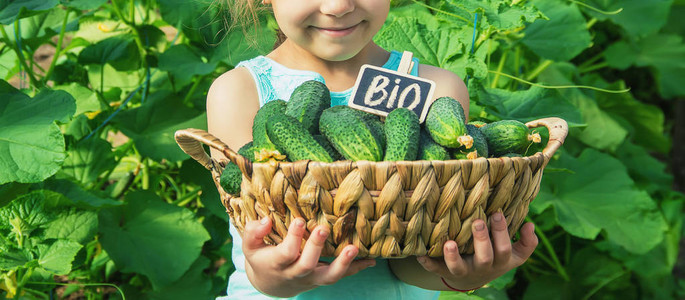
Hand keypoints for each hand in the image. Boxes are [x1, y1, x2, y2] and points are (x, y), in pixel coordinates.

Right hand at [242, 217, 376, 296]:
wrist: (271, 284)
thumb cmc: (261, 258)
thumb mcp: (250, 247)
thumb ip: (253, 233)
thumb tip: (266, 220)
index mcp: (277, 264)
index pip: (286, 253)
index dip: (293, 239)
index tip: (298, 220)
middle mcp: (296, 273)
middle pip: (307, 265)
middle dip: (315, 247)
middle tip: (322, 228)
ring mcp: (312, 278)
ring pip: (328, 276)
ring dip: (343, 263)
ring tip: (354, 249)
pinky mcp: (323, 279)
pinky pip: (342, 276)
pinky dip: (357, 268)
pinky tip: (371, 260)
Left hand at [416, 211, 537, 290]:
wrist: (474, 280)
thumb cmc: (495, 258)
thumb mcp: (515, 255)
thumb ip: (527, 242)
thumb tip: (530, 225)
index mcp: (499, 261)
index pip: (504, 249)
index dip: (502, 233)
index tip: (497, 213)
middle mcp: (482, 267)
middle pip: (484, 257)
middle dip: (481, 239)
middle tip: (478, 221)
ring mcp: (463, 271)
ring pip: (458, 267)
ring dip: (453, 256)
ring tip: (449, 243)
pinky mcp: (446, 272)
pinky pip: (436, 269)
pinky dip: (428, 263)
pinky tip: (420, 253)